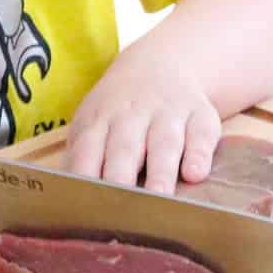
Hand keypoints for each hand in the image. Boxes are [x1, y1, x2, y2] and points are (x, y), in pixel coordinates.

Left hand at [63, 48, 220, 195]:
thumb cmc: (118, 114)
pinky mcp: (201, 115)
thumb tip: (72, 204)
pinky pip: (201, 134)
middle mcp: (132, 116)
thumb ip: (84, 160)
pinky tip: (195, 174)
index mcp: (99, 121)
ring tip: (160, 196)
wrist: (160, 64)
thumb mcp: (93, 125)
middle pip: (124, 147)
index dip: (86, 176)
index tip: (85, 205)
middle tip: (122, 208)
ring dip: (161, 171)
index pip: (88, 149)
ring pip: (164, 142)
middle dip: (121, 175)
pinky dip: (199, 153)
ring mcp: (168, 113)